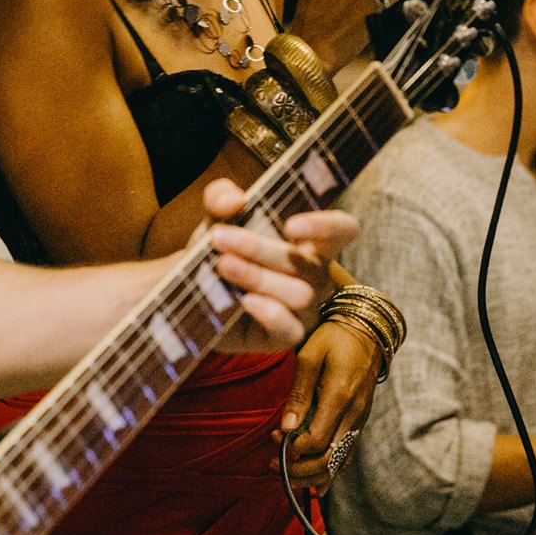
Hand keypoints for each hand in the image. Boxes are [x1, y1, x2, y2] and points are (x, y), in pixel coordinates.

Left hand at [199, 178, 356, 350]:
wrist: (193, 294)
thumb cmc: (219, 251)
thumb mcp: (216, 217)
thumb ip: (220, 197)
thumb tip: (235, 201)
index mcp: (311, 240)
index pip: (343, 229)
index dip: (326, 226)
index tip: (290, 225)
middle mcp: (315, 275)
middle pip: (309, 263)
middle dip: (259, 248)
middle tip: (219, 238)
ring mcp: (304, 309)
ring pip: (301, 295)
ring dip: (257, 277)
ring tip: (222, 265)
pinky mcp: (283, 337)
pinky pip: (291, 330)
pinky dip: (269, 314)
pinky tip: (244, 301)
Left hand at [276, 320, 382, 491]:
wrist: (366, 331)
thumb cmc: (333, 339)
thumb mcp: (309, 357)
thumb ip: (298, 394)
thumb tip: (285, 428)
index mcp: (340, 397)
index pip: (315, 441)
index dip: (292, 448)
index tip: (274, 438)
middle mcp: (354, 415)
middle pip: (328, 459)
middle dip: (298, 470)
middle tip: (273, 465)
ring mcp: (360, 421)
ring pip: (339, 462)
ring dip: (311, 474)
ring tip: (286, 473)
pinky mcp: (360, 422)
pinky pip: (346, 454)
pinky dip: (329, 470)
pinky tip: (314, 482)